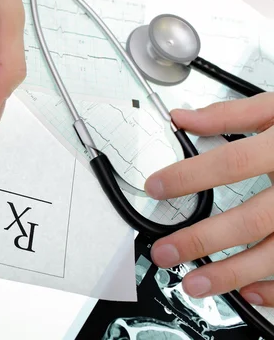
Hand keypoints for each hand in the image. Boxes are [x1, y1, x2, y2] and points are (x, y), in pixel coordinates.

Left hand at [145, 92, 273, 306]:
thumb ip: (230, 115)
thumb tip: (182, 118)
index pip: (233, 163)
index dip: (191, 176)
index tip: (155, 187)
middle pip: (252, 219)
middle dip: (203, 240)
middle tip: (166, 252)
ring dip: (233, 273)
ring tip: (194, 282)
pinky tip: (248, 293)